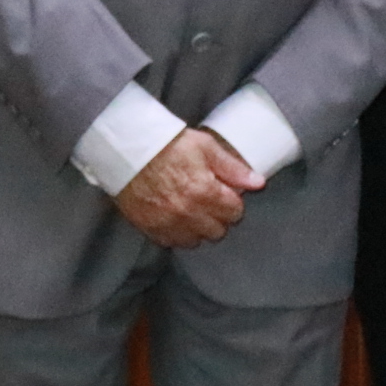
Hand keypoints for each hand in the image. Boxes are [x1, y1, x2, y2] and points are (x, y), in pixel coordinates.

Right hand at [113, 127, 262, 248]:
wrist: (127, 147)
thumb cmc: (167, 143)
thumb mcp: (205, 147)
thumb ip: (233, 168)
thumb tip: (258, 183)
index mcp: (204, 191)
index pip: (233, 213)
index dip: (233, 203)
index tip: (226, 195)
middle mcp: (186, 212)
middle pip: (217, 231)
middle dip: (218, 218)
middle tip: (210, 203)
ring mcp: (166, 222)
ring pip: (195, 241)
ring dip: (198, 228)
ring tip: (193, 211)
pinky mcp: (148, 227)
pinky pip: (170, 242)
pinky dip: (176, 234)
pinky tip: (176, 218)